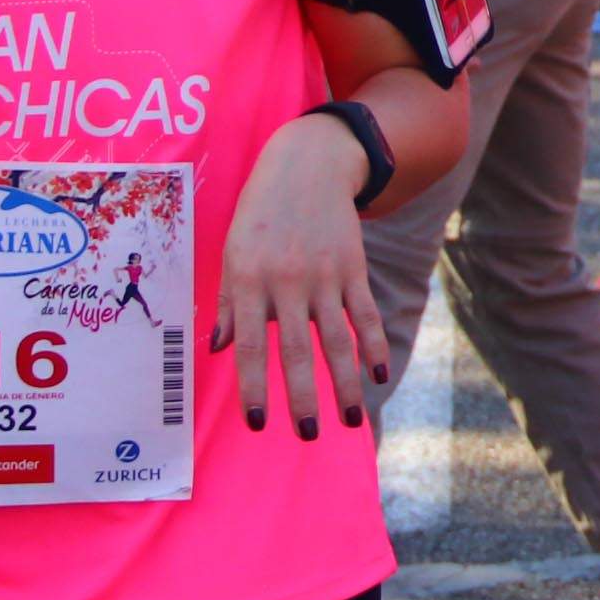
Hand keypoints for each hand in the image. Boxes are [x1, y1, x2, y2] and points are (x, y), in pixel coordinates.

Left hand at [214, 113, 384, 440]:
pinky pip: (365, 314)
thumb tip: (220, 349)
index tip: (258, 422)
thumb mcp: (232, 252)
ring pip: (336, 339)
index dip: (255, 386)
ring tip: (350, 420)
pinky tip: (378, 376)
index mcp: (250, 280)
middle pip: (297, 350)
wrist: (307, 165)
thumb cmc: (259, 214)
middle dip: (302, 396)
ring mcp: (325, 275)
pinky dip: (374, 346)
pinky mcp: (353, 268)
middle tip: (305, 434)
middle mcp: (288, 281)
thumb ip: (230, 303)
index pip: (253, 345)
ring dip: (343, 383)